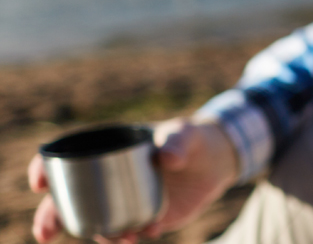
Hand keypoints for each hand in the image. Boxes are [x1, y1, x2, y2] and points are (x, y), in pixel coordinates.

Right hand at [29, 117, 239, 243]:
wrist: (218, 159)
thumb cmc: (193, 138)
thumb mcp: (185, 134)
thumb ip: (176, 143)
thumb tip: (166, 160)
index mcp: (109, 149)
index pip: (67, 158)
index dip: (45, 169)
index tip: (39, 184)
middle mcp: (110, 177)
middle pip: (71, 198)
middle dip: (53, 217)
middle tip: (45, 234)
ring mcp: (126, 199)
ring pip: (99, 221)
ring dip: (100, 233)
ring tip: (118, 237)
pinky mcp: (148, 216)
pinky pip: (133, 230)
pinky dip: (136, 234)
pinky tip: (147, 231)